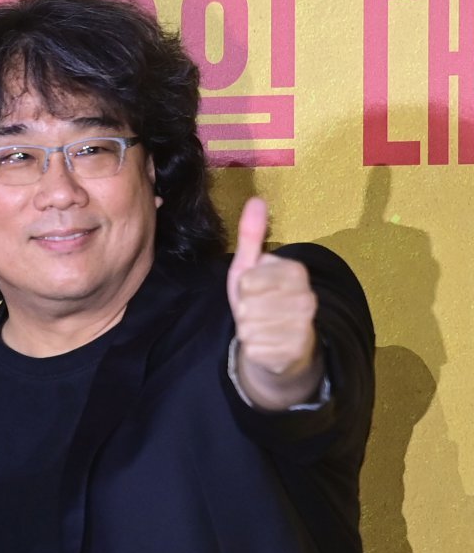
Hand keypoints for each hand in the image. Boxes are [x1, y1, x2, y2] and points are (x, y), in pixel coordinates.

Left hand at [227, 196, 320, 405]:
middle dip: (244, 309)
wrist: (282, 347)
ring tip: (261, 326)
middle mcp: (306, 299)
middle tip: (257, 311)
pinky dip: (253, 348)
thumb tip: (256, 199)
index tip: (256, 289)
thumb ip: (251, 234)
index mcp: (297, 272)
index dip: (244, 286)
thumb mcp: (252, 266)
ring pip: (250, 327)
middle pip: (248, 304)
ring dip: (248, 329)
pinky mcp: (295, 353)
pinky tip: (266, 344)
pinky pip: (254, 348)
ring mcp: (303, 328)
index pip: (248, 280)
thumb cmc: (262, 300)